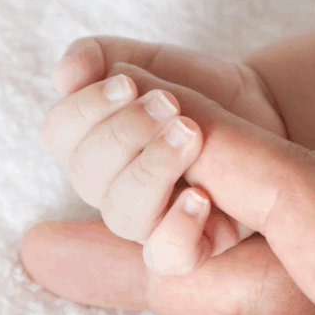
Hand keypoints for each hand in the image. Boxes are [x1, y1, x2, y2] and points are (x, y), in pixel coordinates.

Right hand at [42, 37, 284, 274]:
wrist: (256, 111)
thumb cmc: (194, 88)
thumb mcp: (148, 60)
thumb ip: (100, 56)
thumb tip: (64, 75)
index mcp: (89, 144)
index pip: (58, 135)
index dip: (84, 109)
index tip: (126, 83)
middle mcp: (110, 188)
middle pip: (87, 175)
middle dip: (125, 133)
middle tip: (169, 104)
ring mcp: (148, 220)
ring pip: (122, 217)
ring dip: (152, 171)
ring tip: (191, 134)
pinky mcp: (191, 242)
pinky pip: (167, 258)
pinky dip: (178, 229)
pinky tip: (200, 196)